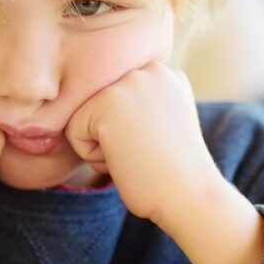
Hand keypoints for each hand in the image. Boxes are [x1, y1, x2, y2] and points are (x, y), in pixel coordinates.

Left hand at [64, 62, 221, 224]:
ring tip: (138, 154)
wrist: (189, 195)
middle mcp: (147, 68)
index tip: (158, 143)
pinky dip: (93, 157)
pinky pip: (73, 132)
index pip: (115, 99)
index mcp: (164, 71)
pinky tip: (126, 158)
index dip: (127, 130)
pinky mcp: (107, 101)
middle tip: (147, 150)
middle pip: (97, 104)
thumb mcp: (164, 122)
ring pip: (84, 116)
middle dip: (113, 134)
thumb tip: (103, 102)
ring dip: (102, 145)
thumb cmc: (174, 172)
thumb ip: (140, 103)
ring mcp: (128, 81)